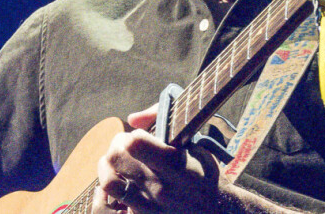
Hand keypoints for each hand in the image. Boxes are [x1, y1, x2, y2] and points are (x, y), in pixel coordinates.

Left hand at [92, 105, 225, 213]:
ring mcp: (149, 203)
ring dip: (108, 166)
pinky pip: (114, 200)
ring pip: (109, 180)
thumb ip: (165, 124)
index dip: (131, 135)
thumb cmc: (204, 171)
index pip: (134, 143)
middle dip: (117, 145)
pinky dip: (110, 185)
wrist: (216, 211)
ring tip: (116, 162)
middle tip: (125, 146)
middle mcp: (159, 184)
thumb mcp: (193, 143)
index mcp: (173, 162)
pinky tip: (118, 179)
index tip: (138, 137)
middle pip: (116, 157)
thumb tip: (131, 119)